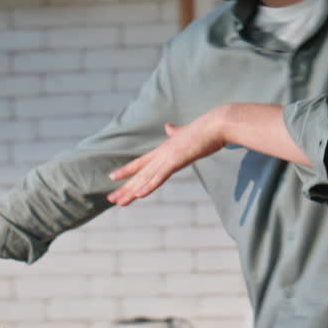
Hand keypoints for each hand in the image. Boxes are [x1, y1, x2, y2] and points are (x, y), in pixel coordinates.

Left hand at [107, 109, 228, 206]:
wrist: (216, 125)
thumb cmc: (205, 130)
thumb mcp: (186, 133)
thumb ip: (176, 133)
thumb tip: (168, 127)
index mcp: (164, 150)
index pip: (141, 163)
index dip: (126, 170)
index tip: (113, 177)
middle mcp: (162, 154)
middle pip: (140, 174)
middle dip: (125, 188)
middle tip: (110, 199)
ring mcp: (168, 157)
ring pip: (146, 178)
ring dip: (132, 192)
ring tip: (119, 202)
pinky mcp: (176, 160)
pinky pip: (160, 177)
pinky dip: (149, 186)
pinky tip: (139, 195)